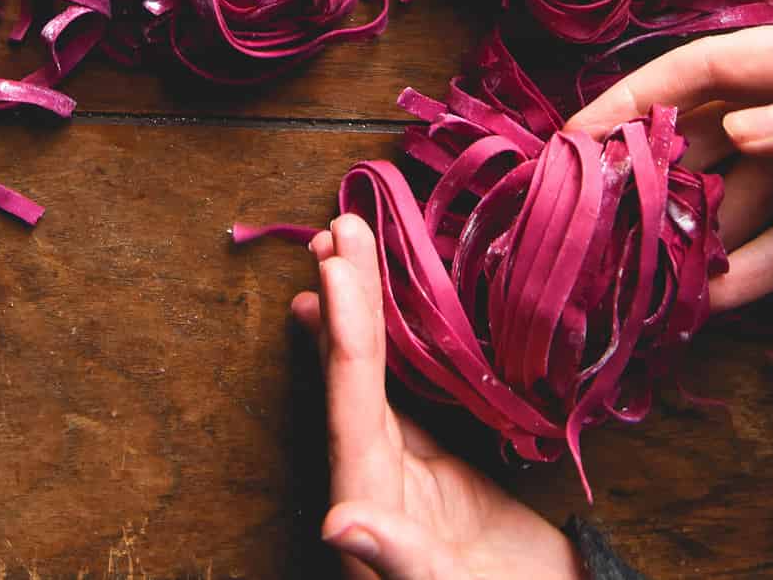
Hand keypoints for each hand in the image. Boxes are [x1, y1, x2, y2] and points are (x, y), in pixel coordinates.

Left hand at [291, 213, 579, 579]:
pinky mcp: (437, 472)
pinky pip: (407, 392)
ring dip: (362, 311)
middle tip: (338, 226)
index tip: (336, 264)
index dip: (344, 332)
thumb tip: (338, 523)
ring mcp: (405, 472)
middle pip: (354, 376)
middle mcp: (374, 480)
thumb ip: (397, 560)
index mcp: (371, 504)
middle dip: (347, 299)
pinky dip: (394, 344)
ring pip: (375, 376)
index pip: (351, 404)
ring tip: (344, 247)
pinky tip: (387, 310)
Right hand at [566, 23, 772, 310]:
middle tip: (594, 219)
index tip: (573, 135)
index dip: (634, 98)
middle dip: (651, 176)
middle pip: (707, 139)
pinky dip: (754, 273)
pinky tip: (710, 303)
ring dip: (694, 236)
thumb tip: (739, 130)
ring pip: (740, 201)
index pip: (699, 71)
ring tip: (641, 274)